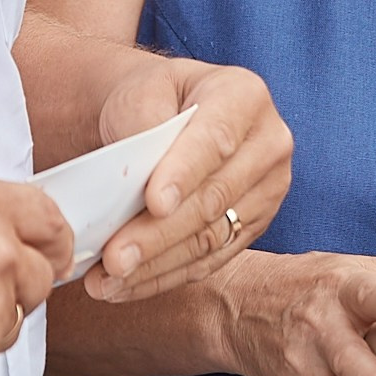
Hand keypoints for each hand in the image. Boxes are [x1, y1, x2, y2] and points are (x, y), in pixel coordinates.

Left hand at [88, 56, 290, 301]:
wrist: (165, 114)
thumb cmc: (152, 99)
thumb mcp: (141, 90)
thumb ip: (143, 122)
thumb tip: (138, 177)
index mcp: (245, 96)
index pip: (216, 139)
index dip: (185, 173)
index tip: (153, 203)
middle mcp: (268, 144)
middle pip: (214, 198)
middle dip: (159, 233)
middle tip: (114, 258)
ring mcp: (266, 190)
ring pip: (211, 237)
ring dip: (156, 264)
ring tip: (107, 279)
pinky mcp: (253, 226)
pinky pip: (209, 261)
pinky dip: (163, 276)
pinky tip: (124, 286)